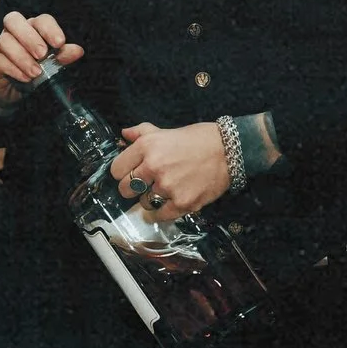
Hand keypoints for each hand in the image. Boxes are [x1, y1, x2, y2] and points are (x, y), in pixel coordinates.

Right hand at [0, 12, 79, 109]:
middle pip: (13, 20)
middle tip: (42, 55)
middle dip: (29, 37)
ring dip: (22, 57)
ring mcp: (0, 46)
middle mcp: (14, 32)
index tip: (60, 43)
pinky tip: (26, 78)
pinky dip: (14, 70)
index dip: (49, 28)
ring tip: (36, 72)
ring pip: (4, 41)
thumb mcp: (52, 64)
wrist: (14, 91)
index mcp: (32, 28)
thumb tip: (78, 51)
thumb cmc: (35, 71)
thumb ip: (63, 56)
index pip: (39, 20)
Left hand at [111, 121, 230, 220]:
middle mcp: (154, 166)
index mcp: (147, 147)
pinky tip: (167, 205)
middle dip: (132, 189)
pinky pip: (160, 216)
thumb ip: (142, 132)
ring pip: (143, 203)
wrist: (230, 150)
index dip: (122, 172)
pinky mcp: (182, 203)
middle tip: (144, 185)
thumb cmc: (199, 139)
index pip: (117, 169)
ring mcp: (168, 186)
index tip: (130, 174)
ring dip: (150, 200)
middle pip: (125, 189)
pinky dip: (161, 214)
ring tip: (164, 191)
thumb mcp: (167, 131)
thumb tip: (124, 134)